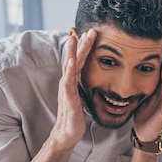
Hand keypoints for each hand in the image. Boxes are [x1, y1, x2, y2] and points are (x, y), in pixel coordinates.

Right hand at [51, 29, 95, 149]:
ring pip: (69, 64)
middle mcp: (68, 81)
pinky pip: (68, 80)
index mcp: (73, 80)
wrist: (68, 133)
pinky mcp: (67, 96)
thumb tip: (95, 79)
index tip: (87, 32)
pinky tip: (72, 60)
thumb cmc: (76, 116)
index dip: (83, 46)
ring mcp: (66, 87)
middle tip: (86, 27)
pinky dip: (70, 69)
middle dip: (80, 41)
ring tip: (75, 35)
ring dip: (73, 49)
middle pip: (74, 57)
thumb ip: (86, 86)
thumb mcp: (83, 97)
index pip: (79, 59)